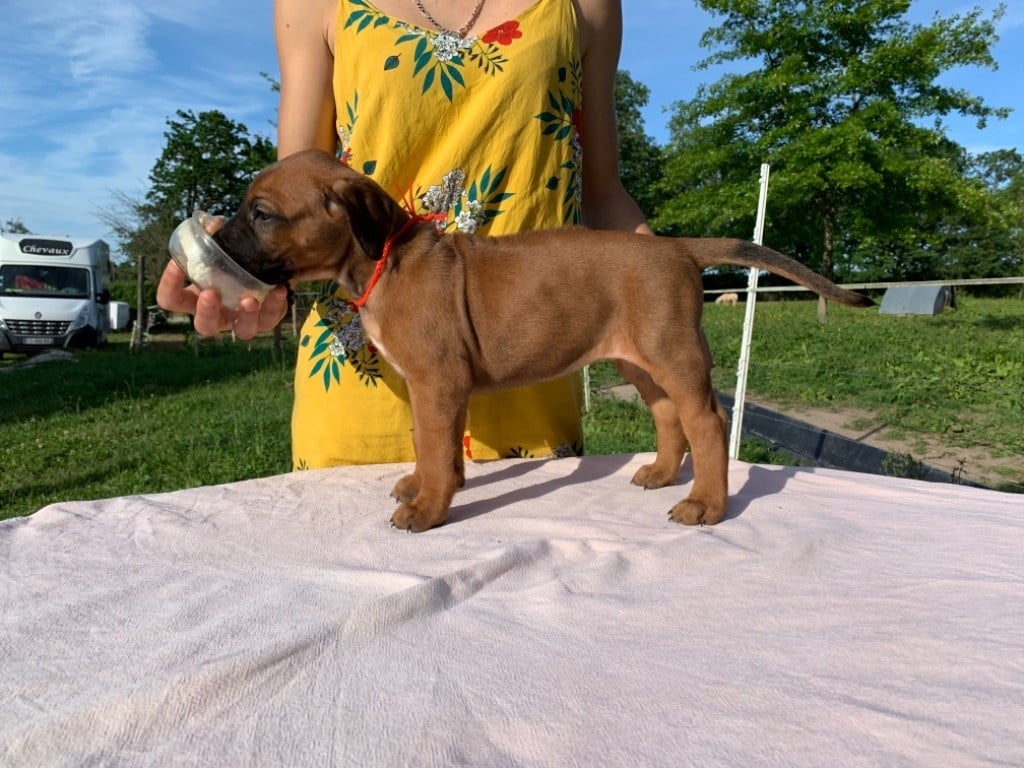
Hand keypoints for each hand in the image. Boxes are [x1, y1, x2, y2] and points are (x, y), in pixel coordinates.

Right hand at [155, 216, 289, 339]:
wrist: (262, 266)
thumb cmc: (230, 259)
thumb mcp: (220, 248)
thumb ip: (214, 236)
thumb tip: (214, 223)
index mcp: (196, 298)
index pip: (171, 301)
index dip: (168, 286)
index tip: (176, 264)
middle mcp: (218, 314)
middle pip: (205, 326)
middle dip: (206, 311)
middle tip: (210, 294)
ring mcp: (243, 320)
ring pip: (243, 331)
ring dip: (246, 317)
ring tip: (249, 300)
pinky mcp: (267, 319)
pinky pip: (272, 318)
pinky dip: (276, 304)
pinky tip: (279, 288)